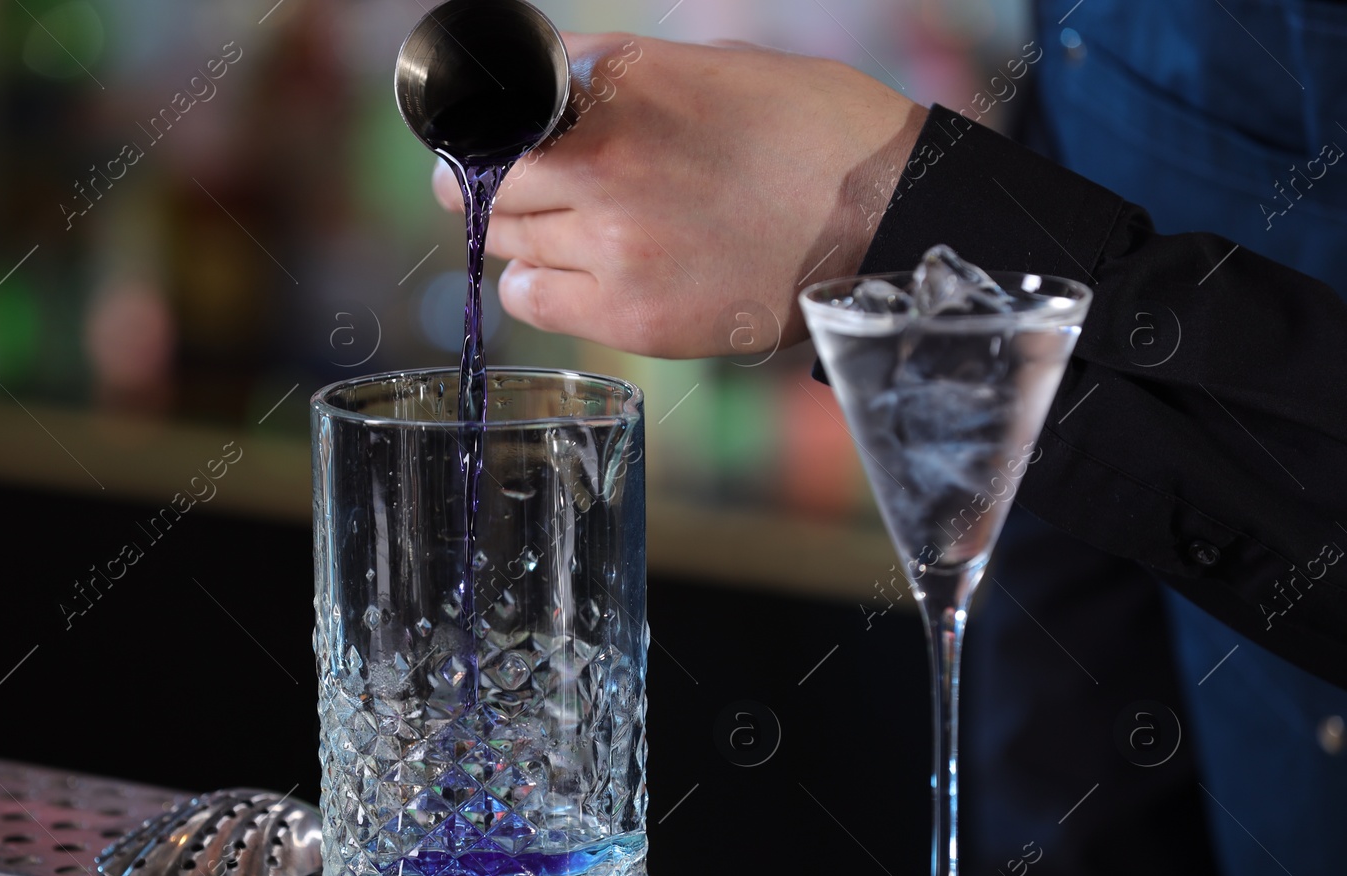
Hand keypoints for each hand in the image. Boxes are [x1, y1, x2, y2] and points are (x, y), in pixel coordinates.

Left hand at [433, 34, 926, 358]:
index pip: (501, 103)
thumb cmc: (811, 133)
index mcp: (621, 81)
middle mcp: (603, 158)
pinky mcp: (630, 314)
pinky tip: (578, 277)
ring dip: (522, 237)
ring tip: (572, 236)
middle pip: (482, 181)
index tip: (494, 142)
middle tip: (514, 193)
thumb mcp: (711, 68)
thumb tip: (551, 95)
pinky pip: (530, 299)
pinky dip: (538, 288)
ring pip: (502, 243)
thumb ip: (619, 83)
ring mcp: (613, 241)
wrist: (886, 214)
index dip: (489, 128)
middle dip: (485, 185)